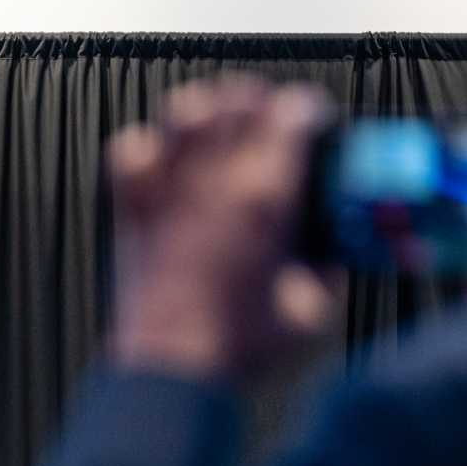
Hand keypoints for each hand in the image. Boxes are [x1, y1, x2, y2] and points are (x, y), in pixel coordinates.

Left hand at [107, 78, 335, 380]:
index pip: (293, 111)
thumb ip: (329, 263)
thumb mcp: (313, 308)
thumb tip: (335, 245)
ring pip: (185, 108)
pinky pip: (131, 146)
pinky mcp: (131, 206)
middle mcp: (212, 180)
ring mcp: (167, 189)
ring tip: (220, 136)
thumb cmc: (240, 347)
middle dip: (262, 104)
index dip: (310, 111)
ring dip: (209, 113)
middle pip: (240, 96)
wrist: (172, 368)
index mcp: (264, 197)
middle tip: (270, 128)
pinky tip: (167, 166)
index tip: (314, 126)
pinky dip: (150, 147)